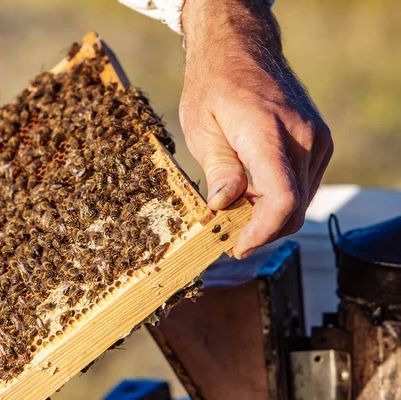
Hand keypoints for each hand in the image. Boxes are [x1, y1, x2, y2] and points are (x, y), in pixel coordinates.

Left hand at [179, 0, 332, 258]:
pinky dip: (281, 198)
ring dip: (271, 216)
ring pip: (301, 201)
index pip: (281, 199)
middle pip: (293, 208)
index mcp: (268, 132)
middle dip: (262, 230)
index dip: (260, 233)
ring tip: (236, 210)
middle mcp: (304, 137)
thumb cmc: (214, 87)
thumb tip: (224, 207)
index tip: (236, 246)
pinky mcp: (320, 142)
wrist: (241, 49)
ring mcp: (318, 139)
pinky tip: (253, 192)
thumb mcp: (201, 128)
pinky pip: (304, 185)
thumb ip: (219, 169)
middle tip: (228, 234)